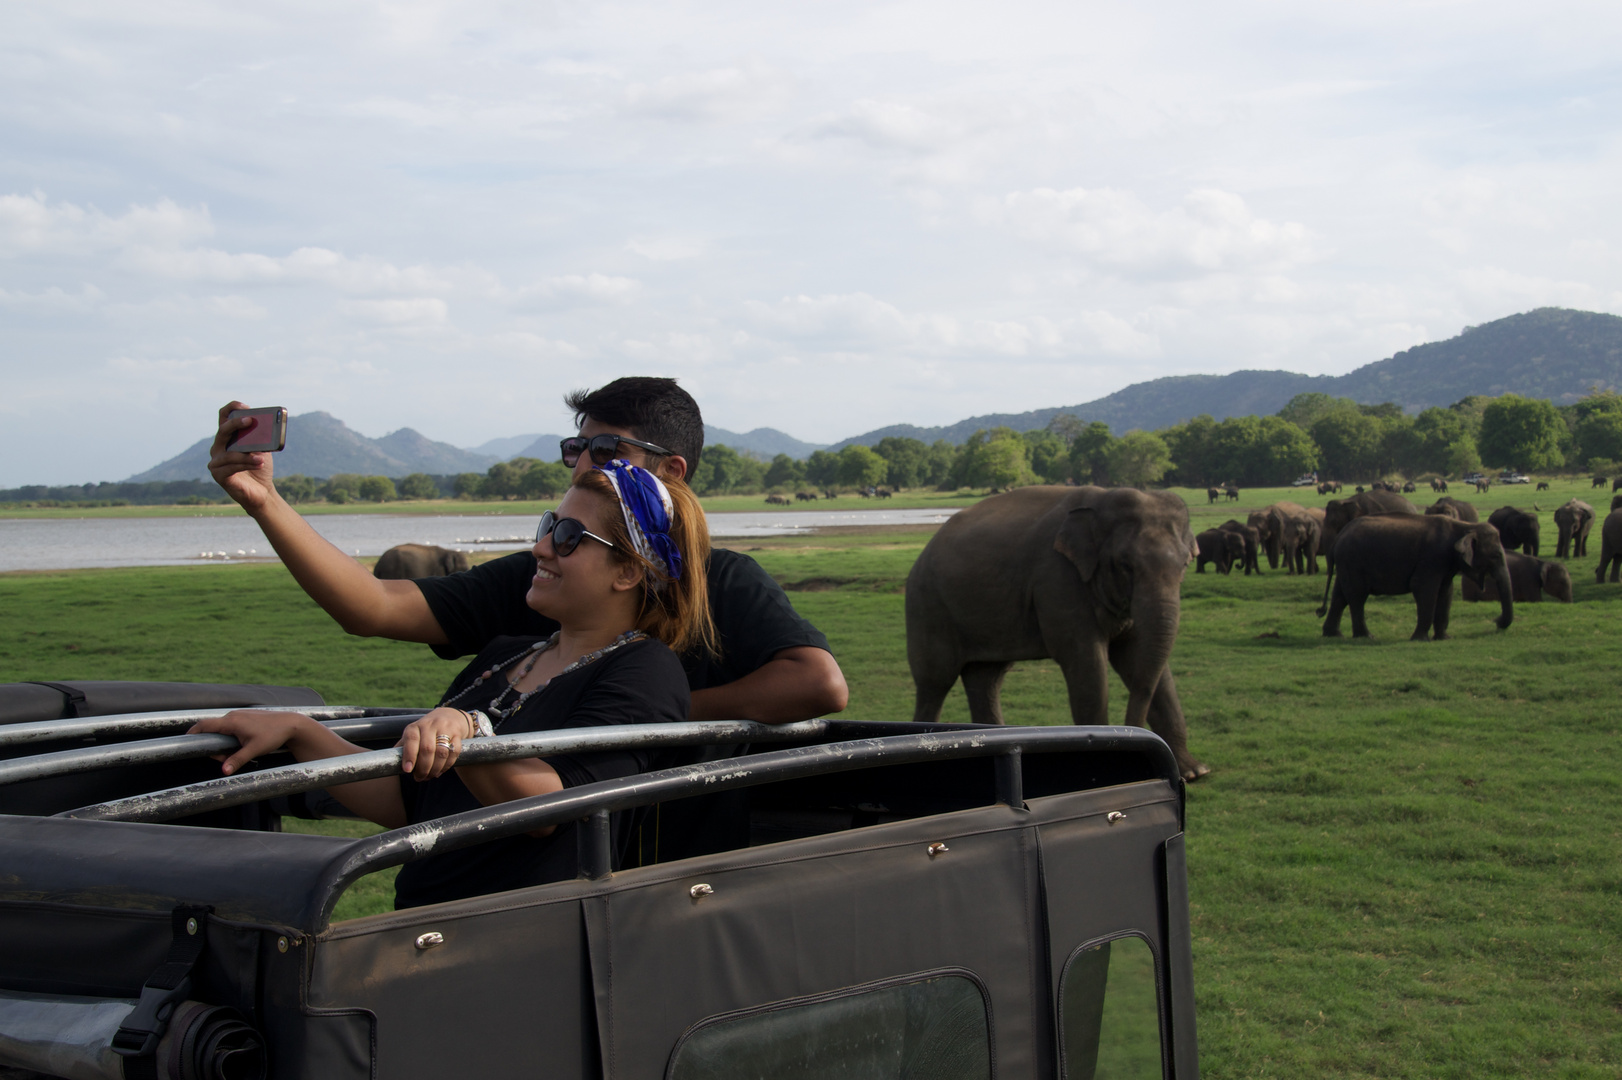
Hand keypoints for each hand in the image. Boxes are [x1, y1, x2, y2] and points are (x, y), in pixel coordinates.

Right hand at [187, 709, 309, 775]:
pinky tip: (243, 745)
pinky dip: (232, 737)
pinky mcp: (245, 717)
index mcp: (232, 721)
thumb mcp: (254, 750)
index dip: (192, 732)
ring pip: (223, 729)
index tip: (185, 740)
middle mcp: (233, 715)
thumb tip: (224, 771)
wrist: (291, 724)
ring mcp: (239, 715)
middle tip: (225, 758)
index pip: (204, 725)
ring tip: (238, 752)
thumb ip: (237, 760)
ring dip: (224, 742)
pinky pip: (232, 727)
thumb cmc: (273, 735)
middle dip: (214, 746)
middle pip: (213, 730)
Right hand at [209, 400, 277, 513]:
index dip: (232, 408)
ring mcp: (216, 461)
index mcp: (228, 437)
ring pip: (229, 453)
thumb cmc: (259, 466)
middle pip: (223, 431)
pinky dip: (245, 465)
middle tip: (250, 421)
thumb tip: (264, 428)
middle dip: (236, 424)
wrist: (262, 491)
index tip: (245, 406)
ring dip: (246, 454)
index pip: (224, 417)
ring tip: (261, 457)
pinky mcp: (218, 475)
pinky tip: (258, 464)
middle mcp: (218, 447)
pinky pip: (230, 467)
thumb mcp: (263, 449)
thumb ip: (261, 438)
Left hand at [399, 708, 473, 781]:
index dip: (409, 756)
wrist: (450, 716)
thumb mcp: (413, 735)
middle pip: (427, 749)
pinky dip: (447, 766)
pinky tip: (440, 771)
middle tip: (419, 778)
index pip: (411, 740)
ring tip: (429, 776)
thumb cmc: (426, 731)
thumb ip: (403, 747)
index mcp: (415, 726)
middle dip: (423, 768)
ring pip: (441, 752)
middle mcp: (430, 725)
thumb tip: (391, 764)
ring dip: (435, 769)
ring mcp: (446, 728)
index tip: (407, 770)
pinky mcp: (458, 734)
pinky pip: (454, 753)